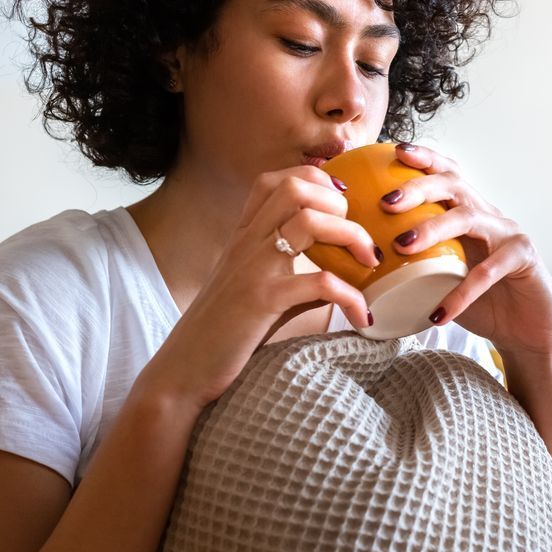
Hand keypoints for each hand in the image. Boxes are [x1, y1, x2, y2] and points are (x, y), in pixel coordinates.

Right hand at [144, 165, 381, 409]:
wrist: (182, 370)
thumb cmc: (222, 333)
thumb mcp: (255, 291)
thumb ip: (290, 275)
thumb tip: (337, 279)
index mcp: (245, 237)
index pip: (276, 181)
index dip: (316, 182)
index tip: (342, 208)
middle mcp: (248, 243)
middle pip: (295, 188)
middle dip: (338, 203)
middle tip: (355, 237)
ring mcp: (254, 269)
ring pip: (310, 222)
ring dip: (352, 236)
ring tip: (368, 262)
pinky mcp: (262, 301)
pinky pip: (321, 284)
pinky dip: (352, 297)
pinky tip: (360, 316)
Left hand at [380, 142, 551, 358]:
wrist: (528, 332)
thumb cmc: (482, 305)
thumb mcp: (443, 280)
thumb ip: (415, 267)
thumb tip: (364, 268)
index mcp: (469, 214)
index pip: (447, 175)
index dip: (425, 159)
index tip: (395, 151)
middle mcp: (490, 217)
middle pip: (454, 186)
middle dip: (419, 188)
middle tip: (387, 202)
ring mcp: (509, 235)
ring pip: (468, 219)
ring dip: (433, 228)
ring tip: (402, 245)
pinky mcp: (523, 259)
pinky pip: (487, 273)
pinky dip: (461, 294)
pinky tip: (438, 313)